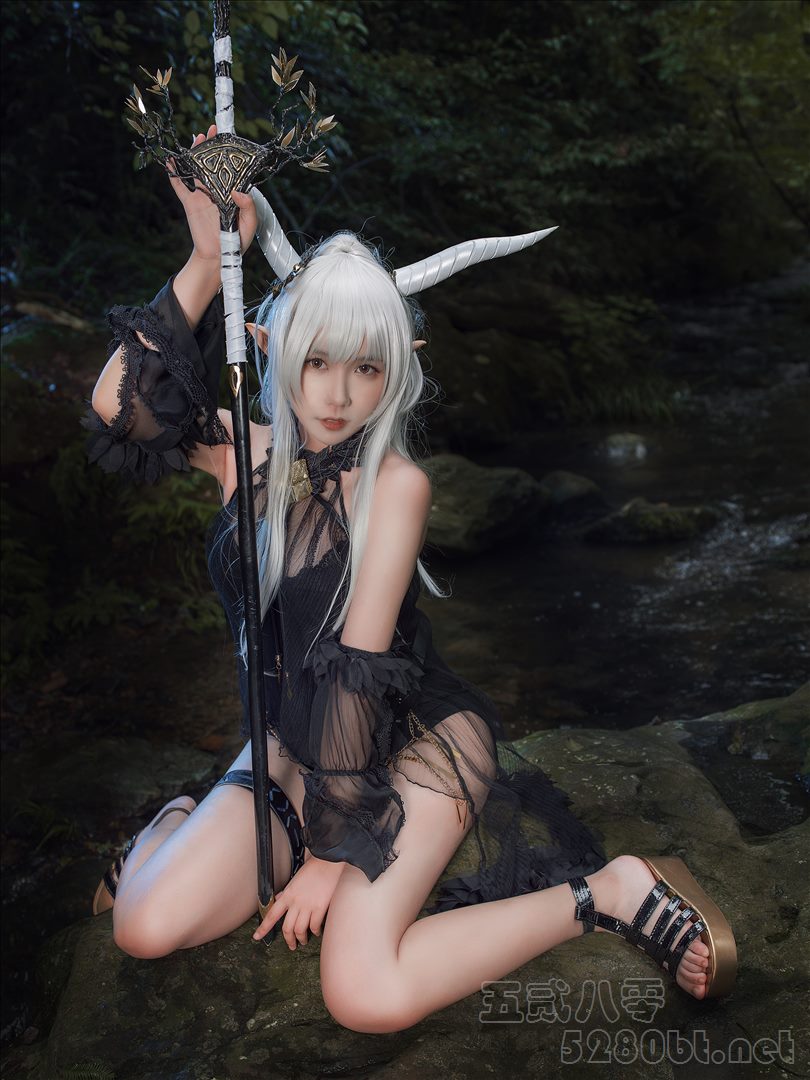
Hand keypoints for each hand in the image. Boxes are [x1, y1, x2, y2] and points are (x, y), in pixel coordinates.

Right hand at [168, 123, 256, 260]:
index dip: (228, 154)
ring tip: (196, 139)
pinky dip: (174, 174)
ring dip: (195, 155)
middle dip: (211, 148)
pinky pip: (180, 186)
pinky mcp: (190, 204)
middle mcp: (216, 191)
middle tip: (211, 132)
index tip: (228, 139)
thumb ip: (248, 207)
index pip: (230, 170)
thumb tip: (238, 191)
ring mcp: (201, 196)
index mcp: (230, 194)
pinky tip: (171, 161)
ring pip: (196, 170)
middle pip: (212, 165)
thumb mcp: (249, 224)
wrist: (218, 258)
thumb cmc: (237, 242)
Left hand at [253, 855, 344, 949]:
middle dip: (289, 940)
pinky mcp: (320, 908)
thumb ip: (286, 892)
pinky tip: (316, 932)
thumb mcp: (294, 880)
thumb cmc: (312, 868)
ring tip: (303, 941)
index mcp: (287, 895)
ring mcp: (308, 906)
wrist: (327, 861)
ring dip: (301, 939)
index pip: (272, 915)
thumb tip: (279, 899)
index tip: (257, 937)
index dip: (263, 928)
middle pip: (287, 928)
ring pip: (300, 930)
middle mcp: (296, 902)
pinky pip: (315, 926)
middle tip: (291, 946)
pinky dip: (315, 932)